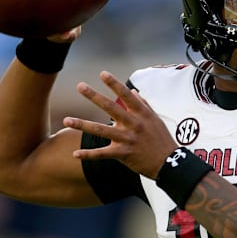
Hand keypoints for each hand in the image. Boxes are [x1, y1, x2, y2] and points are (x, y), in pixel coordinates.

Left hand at [63, 71, 177, 178]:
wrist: (170, 163)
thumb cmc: (162, 139)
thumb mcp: (155, 119)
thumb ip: (143, 104)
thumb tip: (133, 91)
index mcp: (141, 114)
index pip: (126, 95)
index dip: (114, 84)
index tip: (103, 73)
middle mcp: (133, 124)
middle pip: (111, 107)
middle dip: (94, 96)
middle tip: (80, 86)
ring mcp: (127, 139)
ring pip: (101, 130)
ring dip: (82, 125)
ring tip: (66, 120)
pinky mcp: (123, 154)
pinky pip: (103, 154)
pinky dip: (89, 155)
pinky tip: (75, 154)